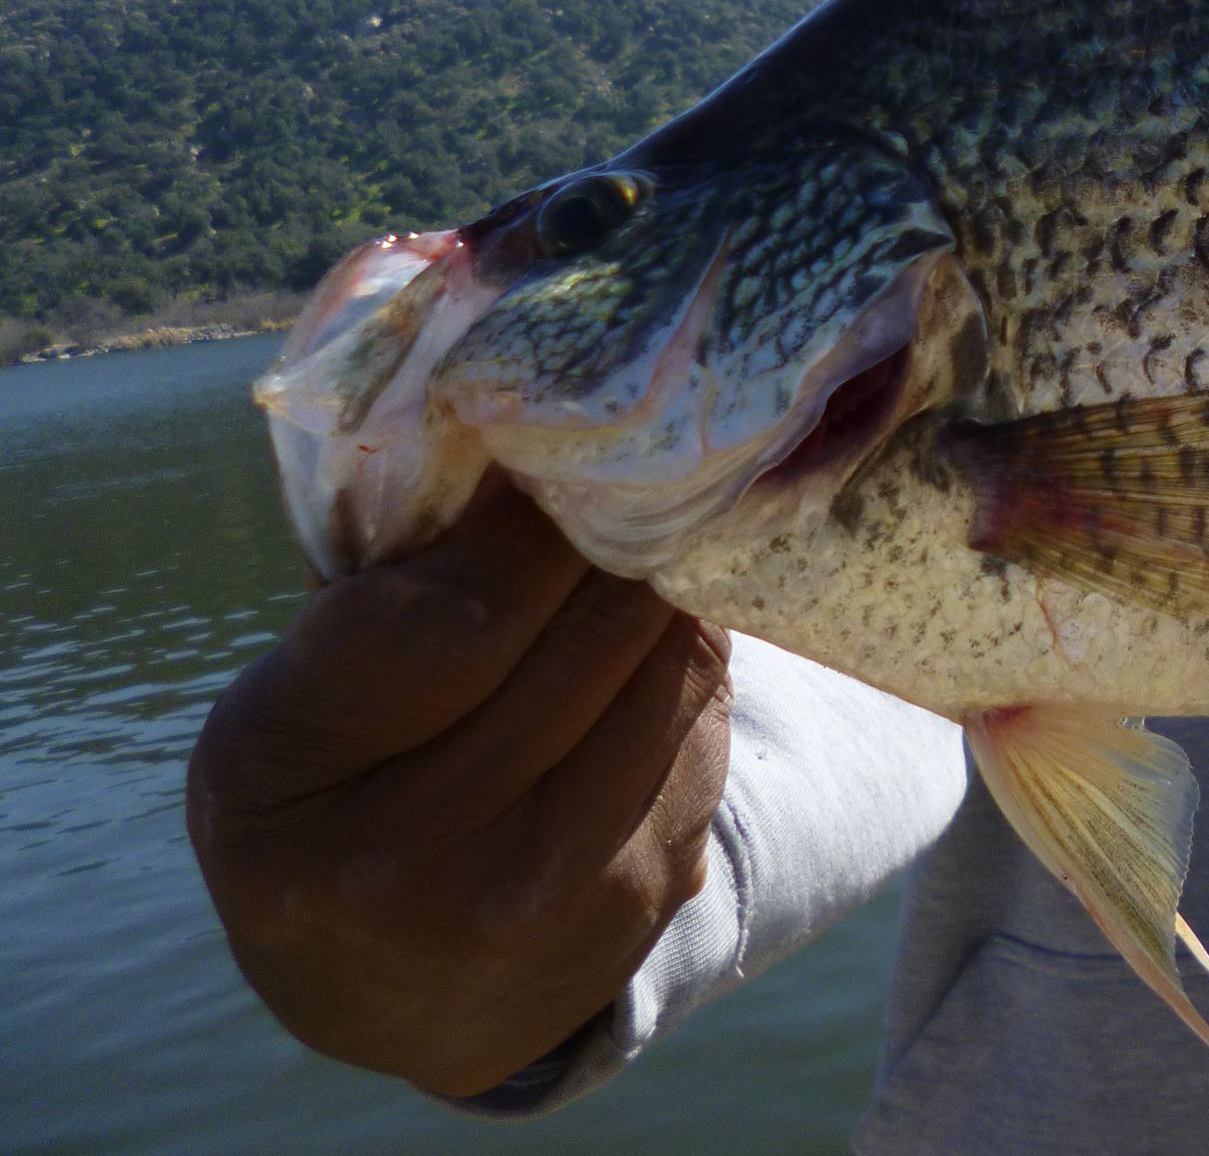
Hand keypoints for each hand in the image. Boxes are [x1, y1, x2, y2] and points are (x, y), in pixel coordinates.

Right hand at [186, 472, 731, 1096]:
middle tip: (634, 456)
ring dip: (670, 581)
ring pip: (666, 667)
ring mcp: (546, 890)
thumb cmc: (328, 796)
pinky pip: (705, 720)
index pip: (459, 614)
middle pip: (584, 633)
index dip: (526, 517)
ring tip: (657, 521)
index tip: (554, 444)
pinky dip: (691, 657)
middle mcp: (412, 859)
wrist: (395, 996)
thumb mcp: (289, 695)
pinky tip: (665, 624)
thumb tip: (515, 429)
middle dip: (617, 527)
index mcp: (286, 782)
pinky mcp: (649, 892)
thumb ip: (379, 583)